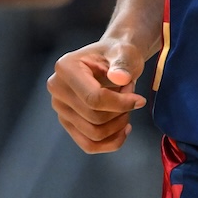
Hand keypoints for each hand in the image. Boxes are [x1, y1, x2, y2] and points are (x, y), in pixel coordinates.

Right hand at [48, 38, 148, 153]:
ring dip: (118, 125)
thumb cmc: (118, 54)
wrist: (113, 59)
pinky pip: (88, 145)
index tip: (140, 100)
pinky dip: (110, 142)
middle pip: (94, 118)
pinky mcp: (67, 122)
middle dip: (121, 111)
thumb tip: (119, 77)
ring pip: (94, 134)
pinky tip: (124, 128)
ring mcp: (60, 108)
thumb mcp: (125, 52)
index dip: (121, 103)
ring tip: (126, 105)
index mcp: (66, 68)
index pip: (94, 98)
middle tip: (132, 94)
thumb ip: (122, 64)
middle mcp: (57, 88)